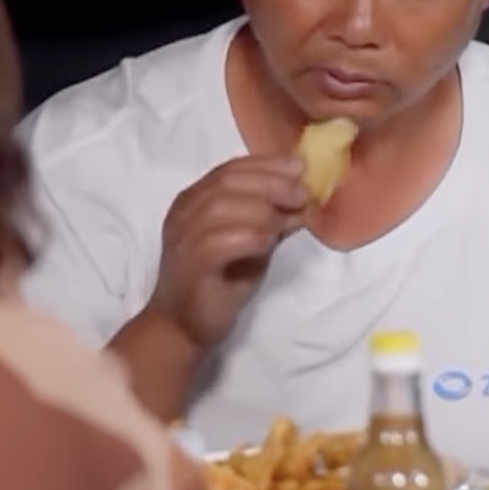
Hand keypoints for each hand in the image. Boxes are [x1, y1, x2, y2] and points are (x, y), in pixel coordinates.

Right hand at [144, 155, 310, 349]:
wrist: (186, 325)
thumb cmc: (221, 279)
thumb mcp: (253, 240)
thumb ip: (272, 217)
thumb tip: (306, 198)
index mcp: (194, 201)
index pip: (229, 169)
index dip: (267, 164)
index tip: (300, 167)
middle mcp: (183, 214)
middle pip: (227, 182)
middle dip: (271, 183)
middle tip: (301, 194)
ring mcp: (183, 239)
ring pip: (222, 206)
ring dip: (264, 210)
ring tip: (287, 221)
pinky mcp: (190, 266)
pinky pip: (219, 241)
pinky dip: (251, 236)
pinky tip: (269, 242)